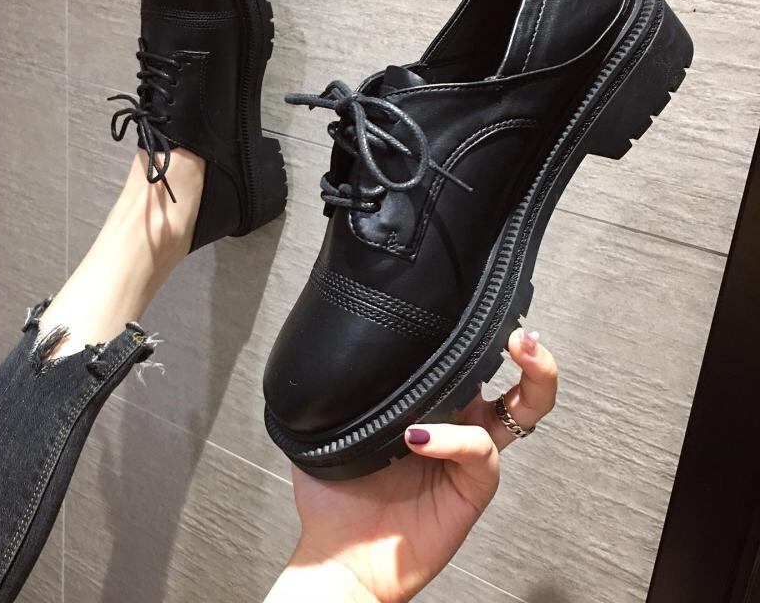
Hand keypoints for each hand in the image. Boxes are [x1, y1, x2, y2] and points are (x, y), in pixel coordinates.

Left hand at [267, 328, 558, 602]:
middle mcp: (457, 424)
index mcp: (430, 405)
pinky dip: (453, 438)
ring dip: (532, 379)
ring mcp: (468, 455)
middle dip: (532, 354)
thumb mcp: (332, 423)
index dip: (484, 336)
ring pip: (522, 412)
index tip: (481, 310)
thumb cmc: (335, 493)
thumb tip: (342, 343)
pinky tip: (420, 436)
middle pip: (516, 383)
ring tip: (517, 350)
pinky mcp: (473, 487)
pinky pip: (479, 452)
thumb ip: (345, 386)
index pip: (469, 362)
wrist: (339, 554)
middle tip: (522, 333)